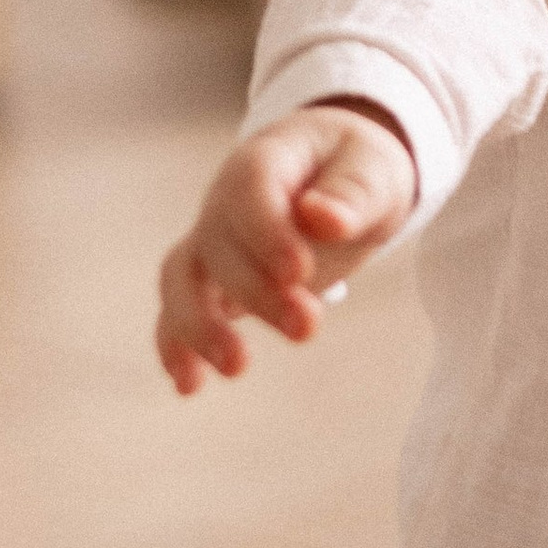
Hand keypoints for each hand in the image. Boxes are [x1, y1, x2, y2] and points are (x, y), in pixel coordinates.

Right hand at [155, 101, 417, 394]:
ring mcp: (212, 242)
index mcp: (264, 161)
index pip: (249, 190)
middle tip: (306, 326)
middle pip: (220, 245)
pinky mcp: (213, 281)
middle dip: (257, 292)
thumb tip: (325, 219)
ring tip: (236, 367)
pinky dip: (176, 347)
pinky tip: (189, 385)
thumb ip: (352, 192)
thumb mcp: (371, 167)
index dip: (267, 232)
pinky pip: (177, 311)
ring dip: (201, 324)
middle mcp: (224, 202)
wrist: (334, 172)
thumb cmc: (354, 166)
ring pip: (182, 280)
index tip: (298, 272)